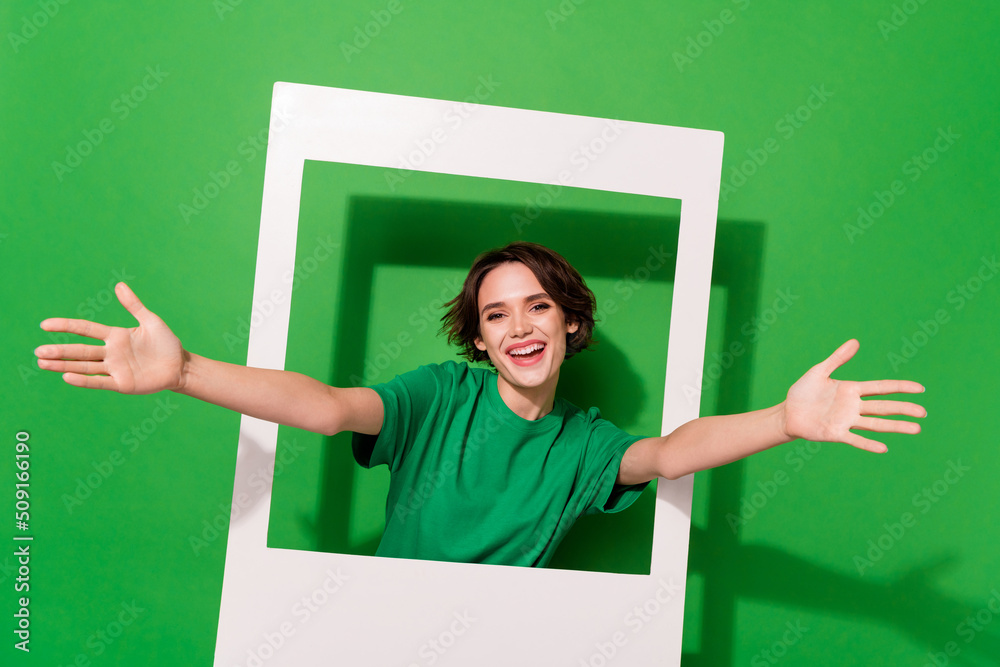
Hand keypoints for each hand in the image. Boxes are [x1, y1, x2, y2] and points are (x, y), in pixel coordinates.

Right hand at [35, 283, 184, 393]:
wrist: (181, 365)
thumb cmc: (167, 343)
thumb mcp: (150, 321)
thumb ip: (134, 305)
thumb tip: (119, 285)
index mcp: (115, 335)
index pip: (85, 329)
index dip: (66, 326)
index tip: (45, 324)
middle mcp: (111, 352)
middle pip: (80, 350)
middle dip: (59, 351)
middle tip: (38, 352)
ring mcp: (115, 368)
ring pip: (84, 366)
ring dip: (63, 365)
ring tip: (42, 363)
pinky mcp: (122, 383)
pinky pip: (99, 382)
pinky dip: (84, 380)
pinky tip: (67, 377)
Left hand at [782, 339, 925, 452]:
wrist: (788, 412)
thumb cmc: (803, 392)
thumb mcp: (819, 371)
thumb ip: (837, 358)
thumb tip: (856, 341)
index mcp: (851, 389)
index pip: (881, 387)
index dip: (900, 387)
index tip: (920, 388)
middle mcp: (853, 406)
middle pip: (883, 407)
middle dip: (903, 408)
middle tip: (924, 412)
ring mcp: (846, 421)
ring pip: (876, 424)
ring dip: (895, 426)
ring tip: (916, 429)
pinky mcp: (836, 433)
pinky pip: (855, 439)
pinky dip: (868, 444)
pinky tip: (884, 448)